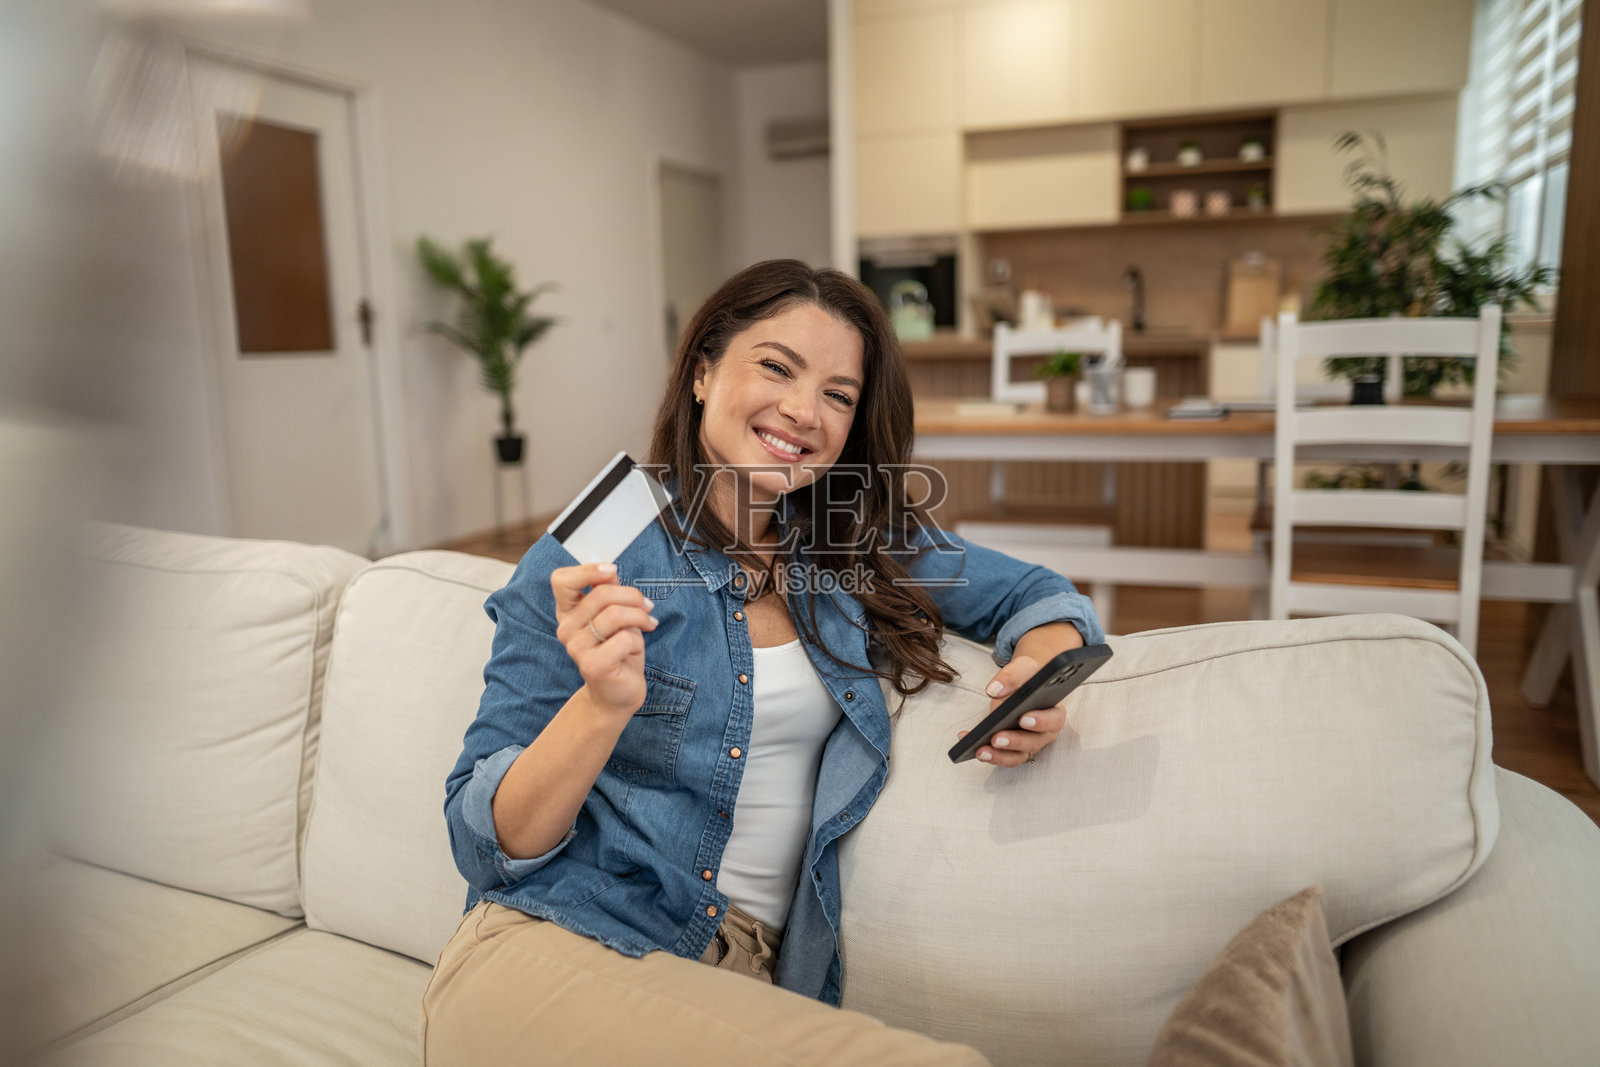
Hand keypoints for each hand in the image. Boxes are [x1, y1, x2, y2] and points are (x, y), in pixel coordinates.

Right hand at [550, 563, 657, 720]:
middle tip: (647, 606)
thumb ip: (609, 592)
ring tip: (647, 624)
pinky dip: (637, 640)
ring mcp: (576, 648)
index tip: (612, 572)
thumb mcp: (615, 615)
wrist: (617, 693)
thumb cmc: (618, 651)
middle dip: (632, 596)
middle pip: (601, 594)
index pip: (561, 580)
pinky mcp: (592, 665)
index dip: (588, 570)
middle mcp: (566, 629)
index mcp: (568, 612)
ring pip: (614, 615)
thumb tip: (610, 569)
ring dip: (639, 617)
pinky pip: (624, 639)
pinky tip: (635, 649)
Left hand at [956, 655, 1065, 767]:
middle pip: (1034, 742)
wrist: (1022, 685)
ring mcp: (1029, 744)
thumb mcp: (1022, 669)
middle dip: (1014, 742)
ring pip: (1018, 756)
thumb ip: (1011, 676)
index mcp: (1054, 711)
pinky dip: (986, 753)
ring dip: (999, 756)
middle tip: (997, 738)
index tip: (1023, 718)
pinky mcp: (1013, 750)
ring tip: (981, 750)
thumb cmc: (1028, 678)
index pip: (1054, 720)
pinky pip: (1001, 756)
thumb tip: (994, 689)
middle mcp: (1045, 732)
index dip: (1041, 722)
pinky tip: (969, 743)